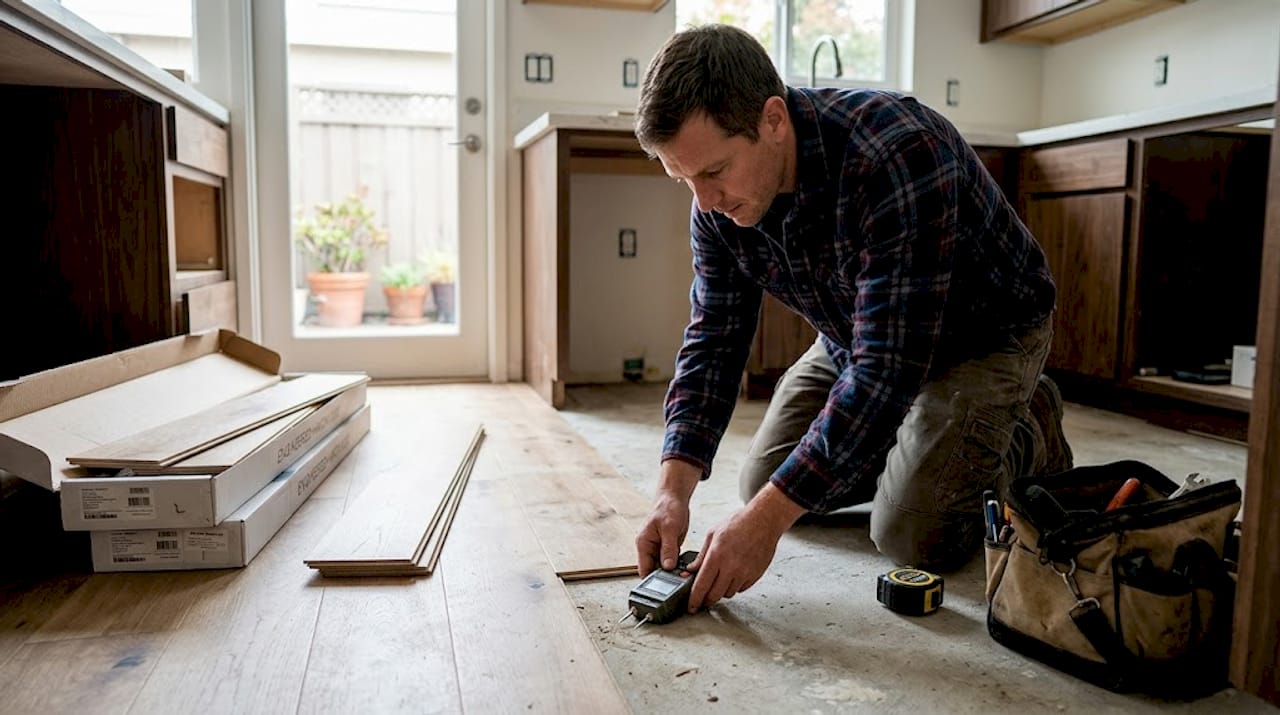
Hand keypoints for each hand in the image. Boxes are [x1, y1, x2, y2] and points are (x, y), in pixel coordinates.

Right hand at [635, 459, 700, 575]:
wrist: (674, 497)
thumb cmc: (667, 507)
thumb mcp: (669, 528)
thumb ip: (668, 548)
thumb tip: (668, 566)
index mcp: (643, 543)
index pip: (644, 569)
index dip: (653, 579)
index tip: (666, 586)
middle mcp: (649, 548)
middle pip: (654, 570)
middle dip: (666, 576)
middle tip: (679, 580)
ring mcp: (659, 548)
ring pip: (664, 567)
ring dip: (673, 571)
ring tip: (684, 574)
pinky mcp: (668, 547)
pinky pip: (672, 560)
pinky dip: (678, 564)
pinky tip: (686, 567)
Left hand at [686, 482, 804, 611]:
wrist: (764, 521)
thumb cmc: (738, 523)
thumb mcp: (712, 534)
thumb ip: (701, 556)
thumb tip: (691, 570)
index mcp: (716, 556)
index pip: (701, 586)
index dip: (694, 600)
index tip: (691, 607)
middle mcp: (730, 567)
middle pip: (714, 595)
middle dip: (706, 599)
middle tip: (702, 598)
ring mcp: (744, 573)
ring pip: (728, 594)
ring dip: (721, 591)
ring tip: (720, 579)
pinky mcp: (755, 575)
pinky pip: (741, 589)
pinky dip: (734, 586)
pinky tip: (733, 574)